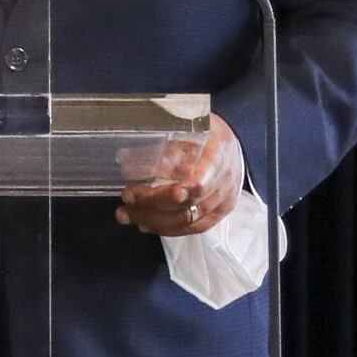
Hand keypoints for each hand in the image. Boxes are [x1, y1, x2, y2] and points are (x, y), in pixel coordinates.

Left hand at [116, 115, 245, 237]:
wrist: (229, 147)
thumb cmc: (205, 134)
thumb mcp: (186, 128)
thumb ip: (162, 147)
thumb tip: (126, 162)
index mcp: (218, 154)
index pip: (203, 180)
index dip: (184, 191)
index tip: (164, 193)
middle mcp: (224, 181)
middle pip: (190, 203)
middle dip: (153, 204)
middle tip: (127, 197)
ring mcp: (223, 200)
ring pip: (189, 220)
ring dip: (154, 220)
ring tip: (127, 215)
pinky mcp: (218, 214)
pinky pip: (193, 228)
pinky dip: (167, 229)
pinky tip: (146, 224)